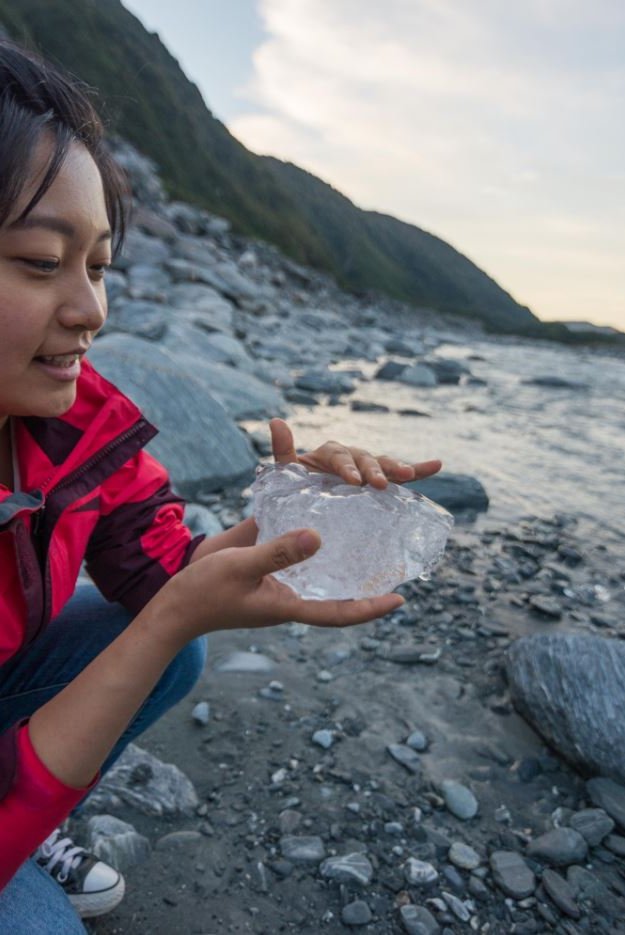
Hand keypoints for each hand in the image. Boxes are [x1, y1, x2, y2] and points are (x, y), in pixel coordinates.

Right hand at [164, 527, 403, 642]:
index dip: (370, 608)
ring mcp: (278, 583)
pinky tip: (321, 522)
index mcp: (289, 605)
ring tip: (370, 542)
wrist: (174, 604)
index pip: (339, 612)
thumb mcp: (242, 567)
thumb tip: (318, 537)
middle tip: (394, 566)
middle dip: (365, 585)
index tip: (400, 600)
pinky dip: (310, 542)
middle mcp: (290, 594)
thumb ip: (278, 552)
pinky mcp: (264, 568)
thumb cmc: (205, 592)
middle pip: (336, 593)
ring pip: (319, 573)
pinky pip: (295, 557)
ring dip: (342, 561)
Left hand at [270, 418, 440, 488]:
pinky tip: (436, 464)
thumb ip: (282, 451)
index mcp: (329, 454)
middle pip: (365, 459)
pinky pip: (401, 476)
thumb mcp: (284, 474)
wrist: (303, 510)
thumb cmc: (292, 490)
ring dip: (397, 468)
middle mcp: (351, 458)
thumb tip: (276, 421)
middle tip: (379, 484)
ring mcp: (367, 470)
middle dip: (374, 470)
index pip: (339, 456)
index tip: (353, 482)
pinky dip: (419, 469)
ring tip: (410, 474)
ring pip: (383, 465)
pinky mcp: (379, 483)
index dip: (346, 467)